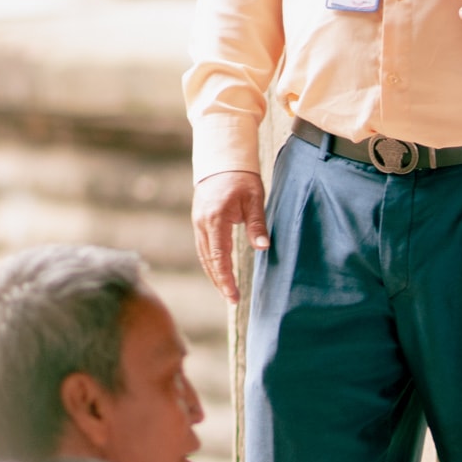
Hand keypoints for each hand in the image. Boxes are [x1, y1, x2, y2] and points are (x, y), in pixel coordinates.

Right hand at [192, 170, 267, 301]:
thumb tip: (263, 247)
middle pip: (209, 260)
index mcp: (216, 219)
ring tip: (227, 292)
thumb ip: (257, 225)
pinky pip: (203, 248)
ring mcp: (198, 223)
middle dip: (220, 282)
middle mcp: (202, 223)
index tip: (233, 295)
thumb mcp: (255, 200)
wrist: (223, 161)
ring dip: (214, 274)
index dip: (226, 278)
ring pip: (204, 256)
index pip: (219, 256)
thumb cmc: (243, 179)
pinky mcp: (199, 222)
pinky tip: (220, 273)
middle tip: (232, 300)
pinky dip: (211, 263)